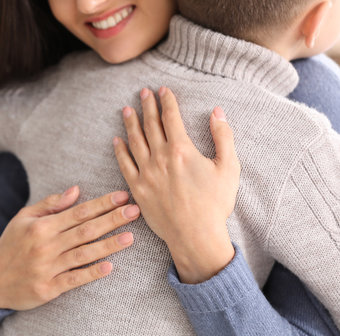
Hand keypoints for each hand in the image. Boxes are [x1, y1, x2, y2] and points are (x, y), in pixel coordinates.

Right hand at [0, 186, 140, 309]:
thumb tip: (77, 190)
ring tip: (130, 237)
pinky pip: (74, 279)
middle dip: (112, 220)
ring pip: (84, 254)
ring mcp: (48, 268)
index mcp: (42, 226)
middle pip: (86, 230)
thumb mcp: (24, 218)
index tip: (123, 197)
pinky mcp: (48, 288)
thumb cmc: (11, 245)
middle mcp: (46, 245)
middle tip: (136, 211)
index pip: (79, 212)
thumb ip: (50, 204)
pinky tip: (110, 266)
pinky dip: (92, 273)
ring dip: (109, 245)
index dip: (102, 204)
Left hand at [113, 87, 239, 283]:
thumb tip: (217, 112)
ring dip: (130, 123)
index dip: (166, 100)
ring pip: (134, 141)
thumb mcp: (229, 167)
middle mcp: (159, 157)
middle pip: (150, 124)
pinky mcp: (137, 189)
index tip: (162, 90)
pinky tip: (116, 140)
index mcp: (181, 149)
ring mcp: (146, 173)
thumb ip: (224, 136)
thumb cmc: (215, 204)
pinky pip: (124, 165)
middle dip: (146, 105)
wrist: (195, 235)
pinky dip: (119, 151)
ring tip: (126, 109)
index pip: (170, 117)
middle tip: (143, 92)